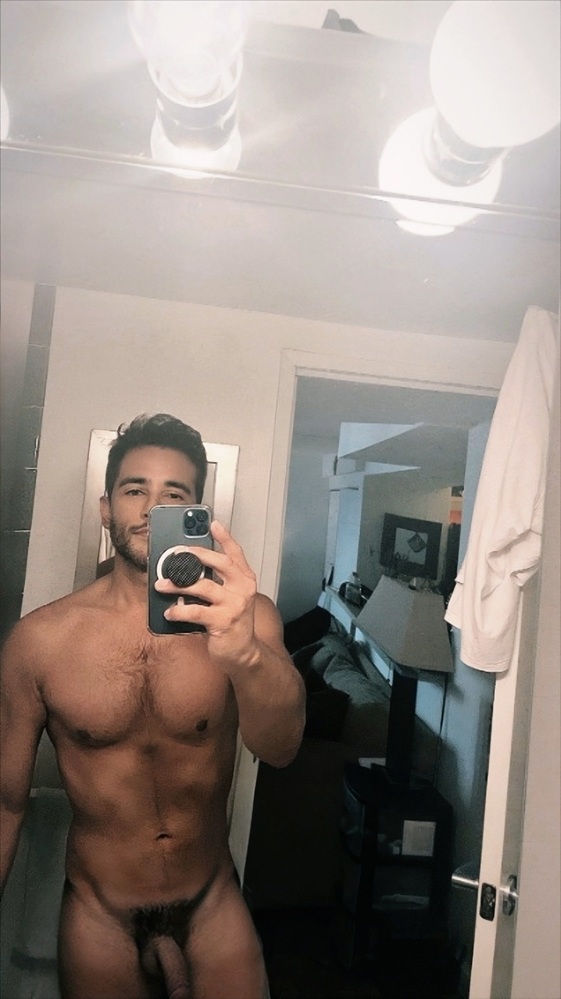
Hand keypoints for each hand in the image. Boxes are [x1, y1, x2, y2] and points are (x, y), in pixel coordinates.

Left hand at [154, 520, 259, 670]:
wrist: (245, 652)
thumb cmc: (234, 623)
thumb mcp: (231, 598)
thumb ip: (218, 583)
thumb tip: (189, 570)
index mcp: (245, 580)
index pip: (236, 553)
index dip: (225, 537)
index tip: (213, 524)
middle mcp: (243, 589)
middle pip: (220, 563)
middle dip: (196, 555)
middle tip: (177, 553)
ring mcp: (234, 605)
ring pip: (203, 586)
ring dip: (178, 585)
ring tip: (161, 584)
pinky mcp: (223, 621)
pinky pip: (195, 611)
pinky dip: (179, 611)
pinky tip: (169, 612)